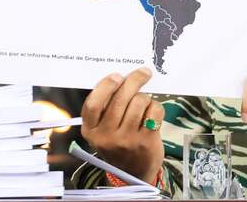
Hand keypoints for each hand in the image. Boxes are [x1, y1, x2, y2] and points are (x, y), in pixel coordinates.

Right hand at [81, 67, 164, 183]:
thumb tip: (122, 78)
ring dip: (145, 98)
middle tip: (144, 72)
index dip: (105, 87)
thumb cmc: (118, 143)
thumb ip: (106, 108)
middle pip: (120, 98)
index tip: (117, 76)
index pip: (93, 104)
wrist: (133, 173)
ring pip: (139, 102)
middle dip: (134, 80)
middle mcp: (105, 137)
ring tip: (144, 104)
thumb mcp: (102, 130)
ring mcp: (126, 140)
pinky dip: (156, 107)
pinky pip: (154, 111)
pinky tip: (152, 114)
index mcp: (90, 130)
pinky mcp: (145, 142)